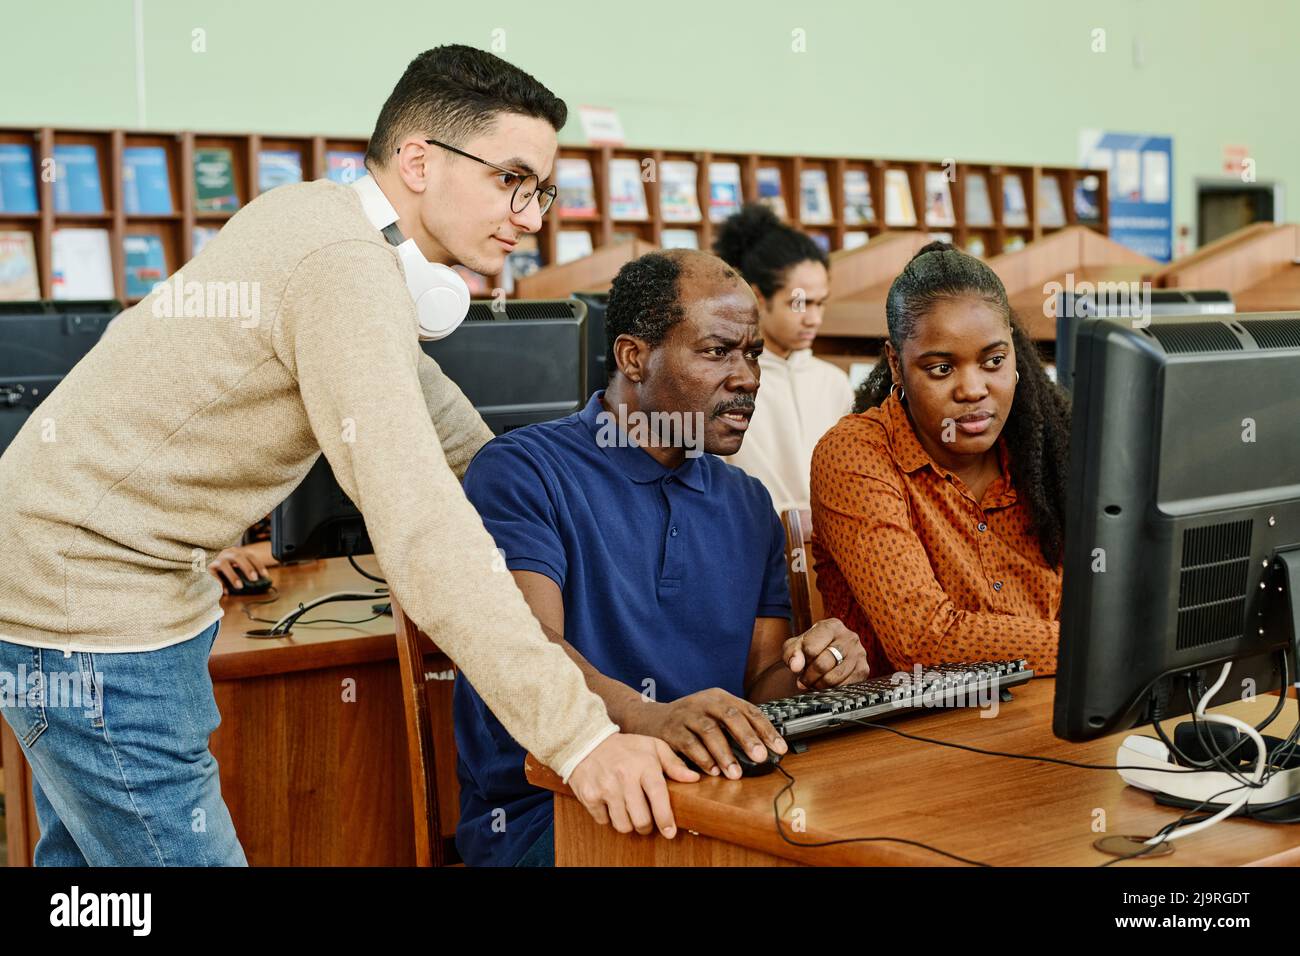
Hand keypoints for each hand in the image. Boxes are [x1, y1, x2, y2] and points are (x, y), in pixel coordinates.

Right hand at [208, 541, 275, 594]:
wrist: (210, 565)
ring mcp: (217, 559)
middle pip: (238, 557)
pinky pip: (213, 574)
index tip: (265, 575)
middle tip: (254, 579)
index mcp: (238, 552)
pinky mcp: (208, 567)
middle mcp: (228, 553)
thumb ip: (248, 572)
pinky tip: (225, 591)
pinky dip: (219, 582)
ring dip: (233, 575)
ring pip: (224, 564)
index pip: (250, 556)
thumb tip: (263, 581)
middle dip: (247, 567)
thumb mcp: (240, 567)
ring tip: (240, 586)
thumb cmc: (230, 569)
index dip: (258, 565)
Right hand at [568, 732, 698, 837]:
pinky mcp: (589, 795)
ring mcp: (605, 787)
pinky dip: (609, 818)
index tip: (670, 831)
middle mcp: (624, 777)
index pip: (658, 797)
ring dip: (628, 824)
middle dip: (646, 826)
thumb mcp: (652, 747)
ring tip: (628, 812)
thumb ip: (674, 763)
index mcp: (644, 765)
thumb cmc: (625, 747)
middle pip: (641, 819)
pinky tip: (610, 804)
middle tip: (646, 822)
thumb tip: (694, 778)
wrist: (587, 741)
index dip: (665, 818)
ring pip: (623, 824)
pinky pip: (604, 821)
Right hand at [622, 688, 787, 779]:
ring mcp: (687, 714)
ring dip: (724, 754)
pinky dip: (701, 758)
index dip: (766, 729)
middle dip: (747, 738)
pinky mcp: (671, 729)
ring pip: (709, 731)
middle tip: (760, 757)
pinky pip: (688, 744)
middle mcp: (704, 702)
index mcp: (720, 697)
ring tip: (735, 773)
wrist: (650, 719)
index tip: (779, 748)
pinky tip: (712, 771)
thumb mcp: (713, 715)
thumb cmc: (690, 721)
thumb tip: (765, 750)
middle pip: (730, 716)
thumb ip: (735, 727)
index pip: (748, 710)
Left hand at [783, 618, 868, 689]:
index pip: (810, 648)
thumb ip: (791, 653)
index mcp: (831, 626)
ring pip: (834, 677)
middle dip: (809, 676)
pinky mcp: (864, 669)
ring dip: (819, 685)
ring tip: (813, 682)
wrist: (827, 652)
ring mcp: (859, 653)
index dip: (800, 662)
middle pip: (823, 664)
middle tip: (803, 680)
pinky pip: (845, 686)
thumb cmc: (810, 648)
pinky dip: (832, 690)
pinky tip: (826, 685)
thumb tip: (796, 667)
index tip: (797, 666)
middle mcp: (849, 637)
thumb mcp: (795, 646)